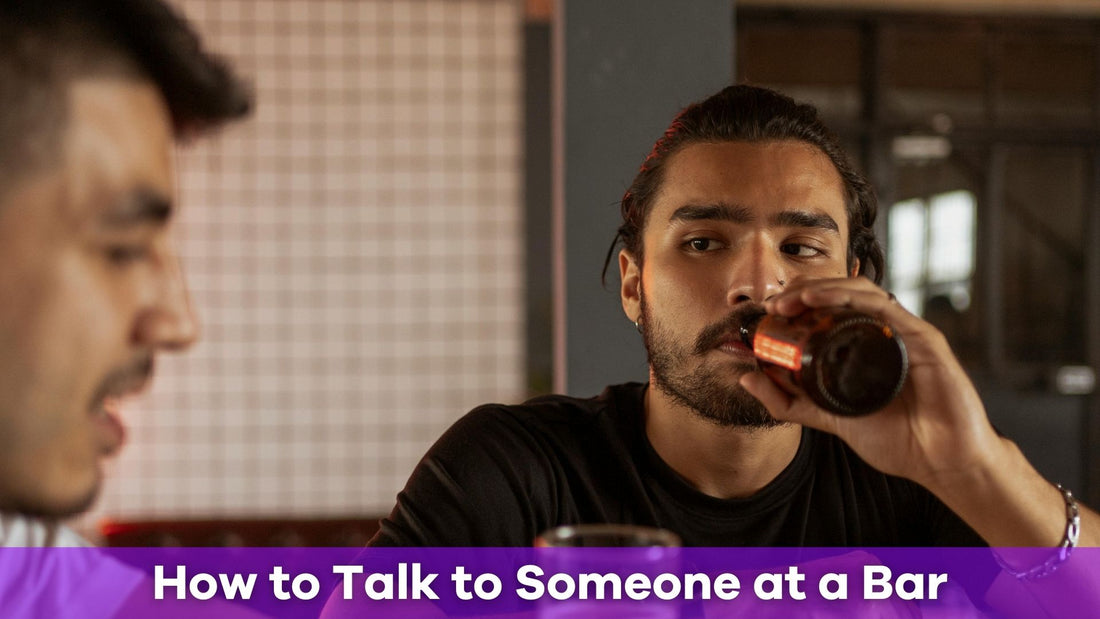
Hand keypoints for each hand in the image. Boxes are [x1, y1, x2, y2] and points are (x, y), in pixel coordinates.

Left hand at [739, 276, 1005, 490]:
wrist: (942, 462)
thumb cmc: (899, 439)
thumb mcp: (829, 418)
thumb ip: (790, 402)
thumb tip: (747, 379)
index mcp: (865, 344)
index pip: (830, 307)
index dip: (798, 301)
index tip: (768, 311)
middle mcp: (885, 332)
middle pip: (842, 293)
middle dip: (804, 290)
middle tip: (774, 303)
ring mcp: (904, 332)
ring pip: (861, 291)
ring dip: (822, 288)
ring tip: (791, 298)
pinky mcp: (923, 339)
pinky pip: (886, 307)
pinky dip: (851, 297)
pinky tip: (823, 299)